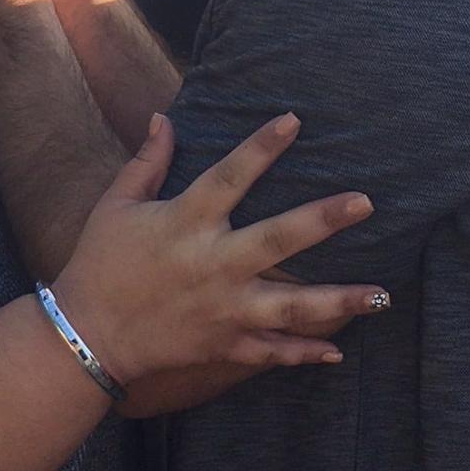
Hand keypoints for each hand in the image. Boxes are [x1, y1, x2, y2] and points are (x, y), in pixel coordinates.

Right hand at [55, 113, 388, 389]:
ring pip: (293, 307)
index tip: (295, 120)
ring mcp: (224, 309)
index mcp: (185, 222)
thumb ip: (147, 162)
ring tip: (383, 295)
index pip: (230, 176)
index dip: (262, 146)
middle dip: (323, 220)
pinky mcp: (225, 344)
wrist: (86, 335)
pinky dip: (305, 353)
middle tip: (365, 203)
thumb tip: (166, 117)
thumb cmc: (99, 263)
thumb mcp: (116, 205)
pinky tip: (338, 350)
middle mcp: (212, 264)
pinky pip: (273, 351)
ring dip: (340, 301)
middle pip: (278, 239)